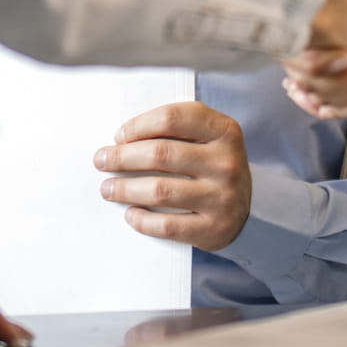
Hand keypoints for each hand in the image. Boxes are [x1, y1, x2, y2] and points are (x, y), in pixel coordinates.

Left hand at [95, 102, 250, 252]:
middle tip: (101, 160)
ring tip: (107, 188)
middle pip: (161, 154)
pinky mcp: (214, 227)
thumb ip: (176, 130)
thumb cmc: (212, 166)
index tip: (119, 136)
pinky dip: (143, 220)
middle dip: (122, 157)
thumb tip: (122, 139)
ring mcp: (222, 197)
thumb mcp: (208, 138)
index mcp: (224, 130)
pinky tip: (130, 215)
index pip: (172, 119)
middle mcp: (226, 162)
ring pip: (161, 190)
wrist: (246, 211)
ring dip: (125, 189)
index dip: (139, 125)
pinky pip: (168, 226)